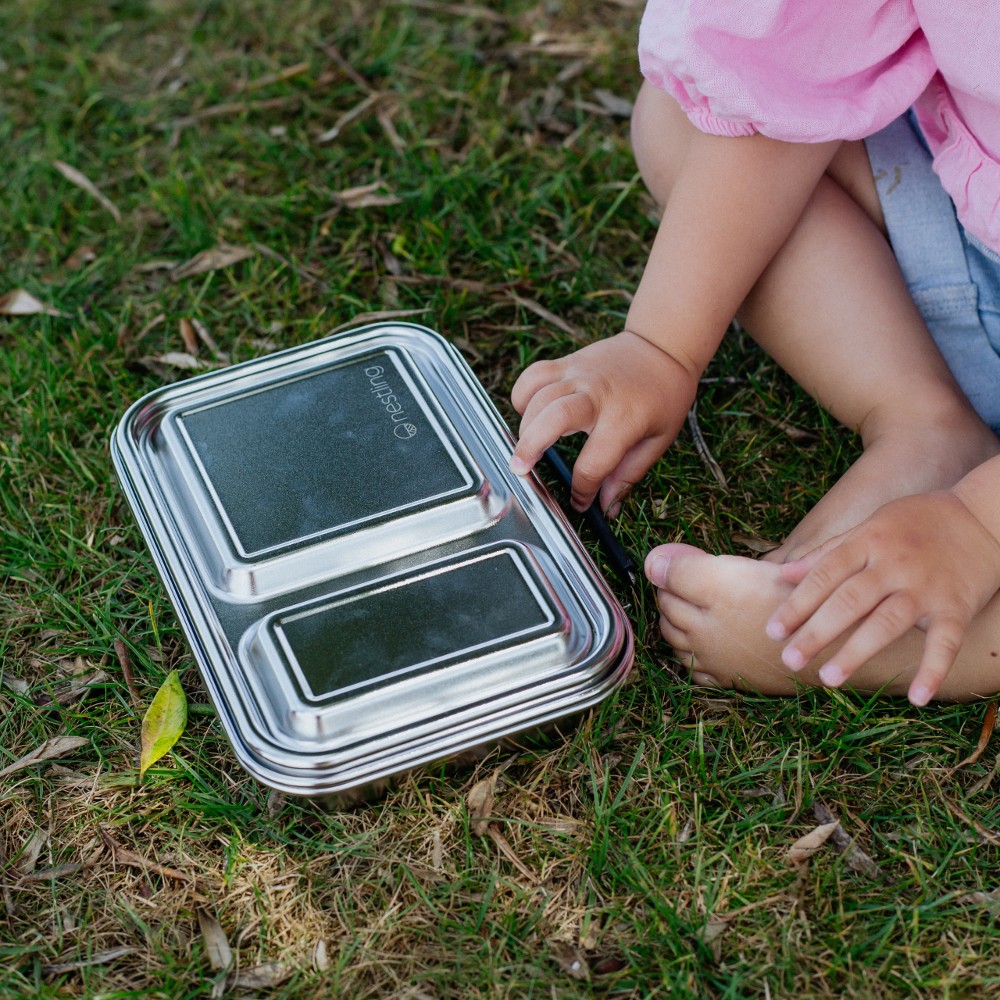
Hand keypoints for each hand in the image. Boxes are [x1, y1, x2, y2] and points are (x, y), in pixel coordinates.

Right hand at [509, 331, 697, 511]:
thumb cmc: (664, 396)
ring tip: (526, 450)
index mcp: (624, 419)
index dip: (582, 490)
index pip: (594, 463)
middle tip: (520, 470)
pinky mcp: (567, 363)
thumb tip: (607, 507)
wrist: (662, 347)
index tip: (579, 502)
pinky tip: (529, 414)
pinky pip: (533, 376)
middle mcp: (598, 394)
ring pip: (538, 397)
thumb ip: (629, 474)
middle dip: (531, 447)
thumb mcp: (658, 439)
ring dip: (525, 427)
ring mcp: (579, 374)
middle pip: (554, 418)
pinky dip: (523, 395)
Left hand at [765, 491, 999, 704]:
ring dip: (856, 651)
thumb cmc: (916, 523)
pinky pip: (945, 643)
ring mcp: (926, 588)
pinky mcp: (956, 608)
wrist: (985, 517)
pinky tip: (916, 698)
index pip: (825, 575)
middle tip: (789, 659)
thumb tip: (783, 574)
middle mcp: (894, 564)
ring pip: (887, 622)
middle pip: (849, 601)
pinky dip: (933, 670)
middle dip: (816, 632)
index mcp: (869, 542)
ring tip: (829, 678)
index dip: (797, 603)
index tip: (773, 630)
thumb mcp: (870, 526)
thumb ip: (827, 552)